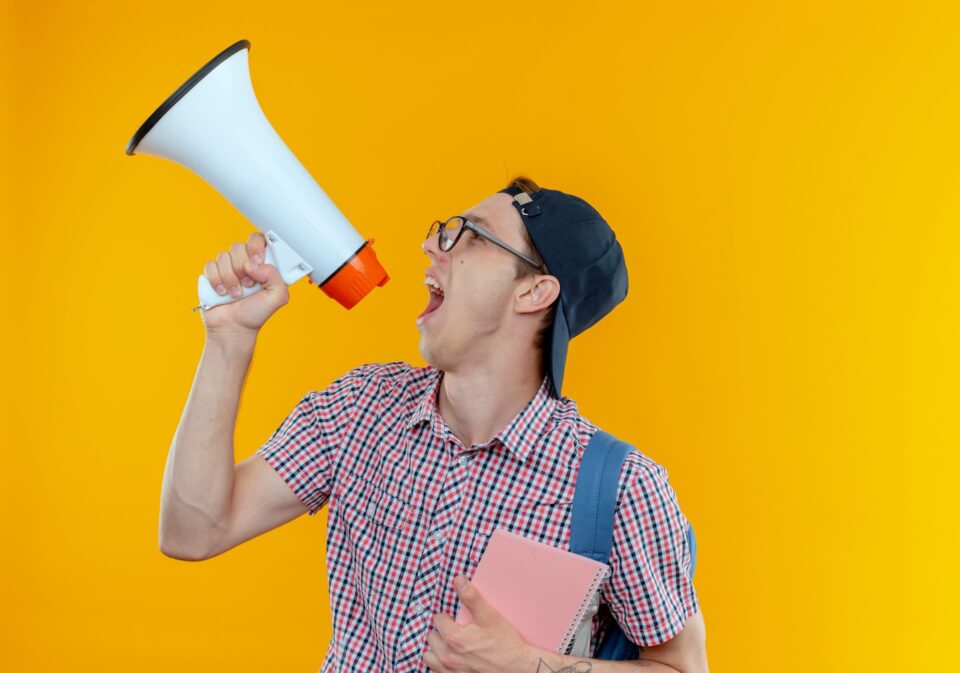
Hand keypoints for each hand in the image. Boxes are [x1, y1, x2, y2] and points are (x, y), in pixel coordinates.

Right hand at [199, 232, 289, 335]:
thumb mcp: (277, 296)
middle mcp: (245, 262)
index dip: (256, 247)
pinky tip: (223, 293)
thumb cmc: (256, 312)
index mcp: (262, 264)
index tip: (257, 262)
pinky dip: (216, 281)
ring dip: (230, 278)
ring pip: (224, 256)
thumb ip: (275, 276)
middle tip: (248, 284)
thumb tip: (254, 264)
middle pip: (239, 246)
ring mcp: (227, 267)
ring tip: (236, 294)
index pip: (259, 239)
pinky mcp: (212, 274)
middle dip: (242, 267)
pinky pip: (210, 265)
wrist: (234, 328)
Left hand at [423, 575, 540, 672]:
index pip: (438, 619)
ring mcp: (450, 671)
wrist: (517, 668)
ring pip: (430, 656)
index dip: (449, 617)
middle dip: (442, 632)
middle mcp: (448, 657)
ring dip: (438, 649)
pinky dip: (441, 663)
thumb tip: (458, 579)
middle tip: (459, 632)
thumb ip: (471, 596)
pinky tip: (454, 659)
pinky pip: (436, 670)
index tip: (459, 621)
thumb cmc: (505, 643)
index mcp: (454, 638)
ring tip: (452, 645)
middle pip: (432, 637)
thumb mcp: (489, 616)